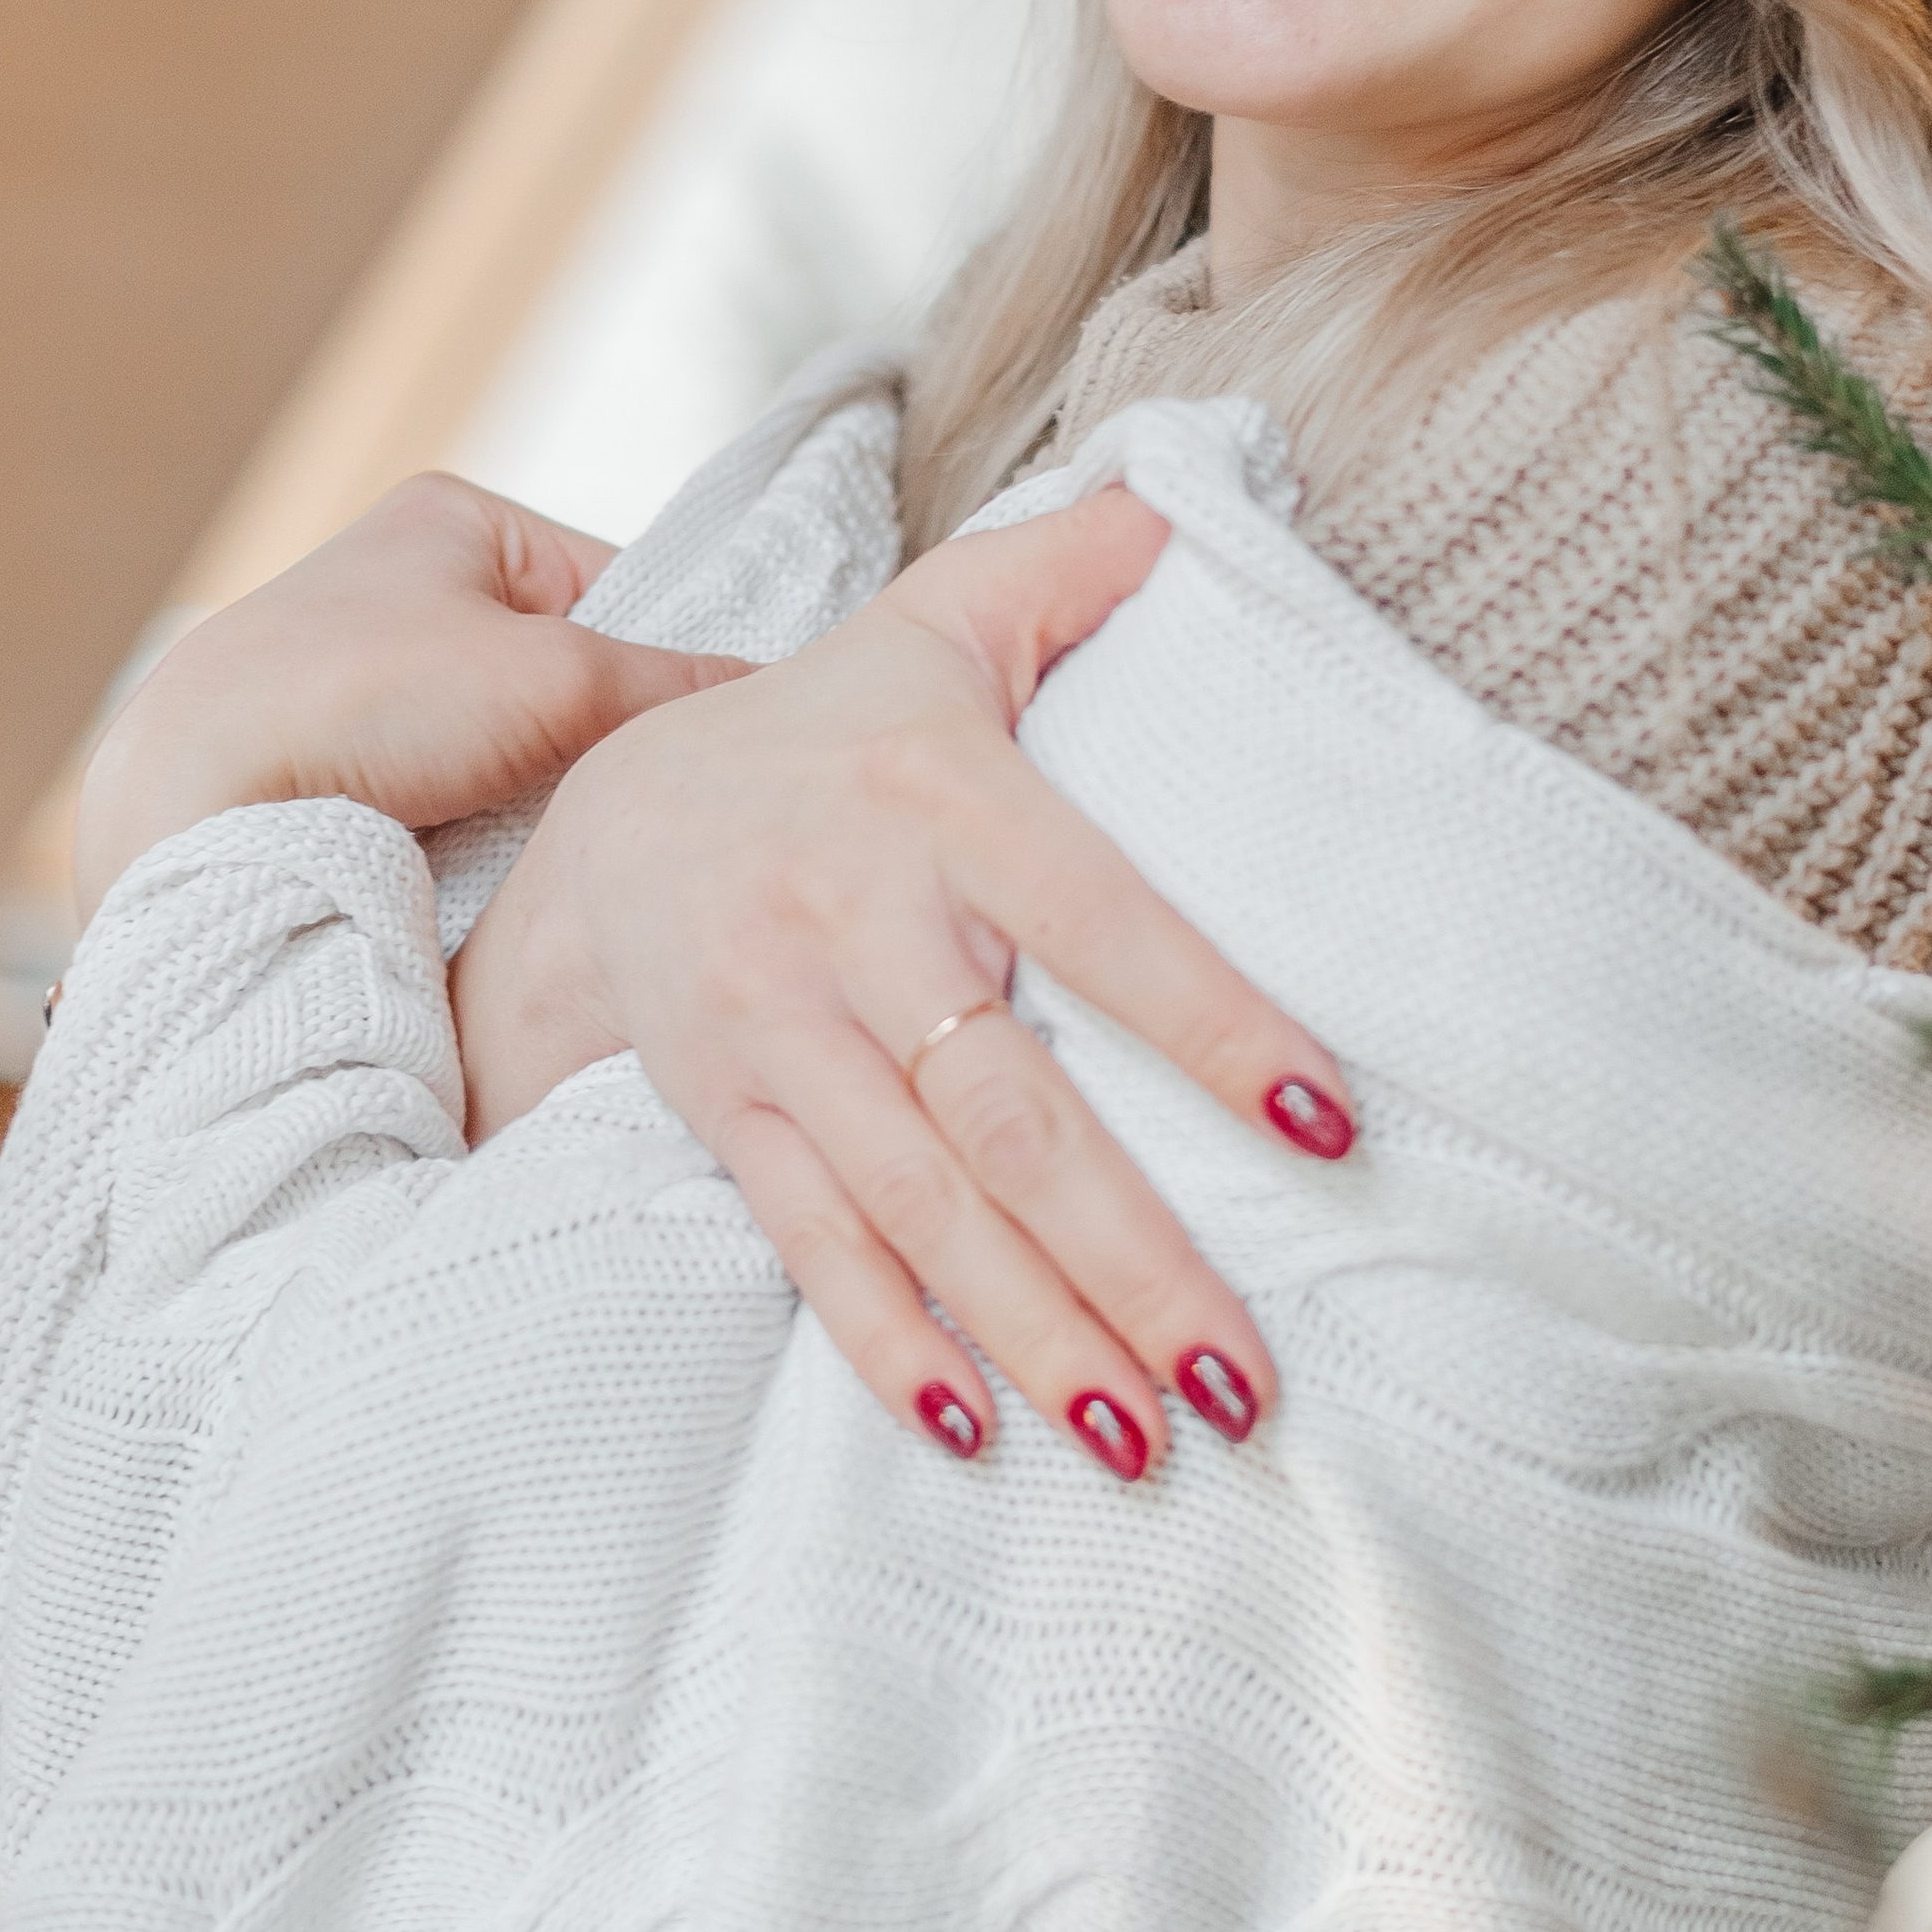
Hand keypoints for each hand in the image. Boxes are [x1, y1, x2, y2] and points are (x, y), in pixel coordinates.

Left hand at [73, 474, 746, 918]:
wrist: (186, 810)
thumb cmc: (358, 705)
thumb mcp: (556, 681)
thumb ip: (680, 687)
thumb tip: (782, 703)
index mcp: (456, 520)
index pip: (623, 591)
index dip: (669, 671)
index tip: (699, 749)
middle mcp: (405, 587)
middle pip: (570, 680)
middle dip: (598, 747)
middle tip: (631, 809)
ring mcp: (363, 682)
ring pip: (514, 754)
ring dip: (537, 804)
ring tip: (551, 851)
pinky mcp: (328, 771)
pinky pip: (451, 806)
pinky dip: (476, 843)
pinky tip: (484, 877)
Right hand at [453, 488, 1354, 1478]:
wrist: (604, 818)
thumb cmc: (834, 724)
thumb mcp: (942, 615)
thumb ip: (1079, 564)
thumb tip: (1208, 490)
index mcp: (936, 794)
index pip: (1096, 917)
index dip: (1209, 1020)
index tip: (1327, 1125)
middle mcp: (852, 921)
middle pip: (1010, 1111)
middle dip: (1133, 1255)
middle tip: (1248, 1380)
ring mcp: (778, 1031)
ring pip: (921, 1202)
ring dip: (1037, 1330)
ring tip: (1150, 1441)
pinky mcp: (726, 1113)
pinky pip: (809, 1244)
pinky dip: (886, 1343)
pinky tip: (971, 1434)